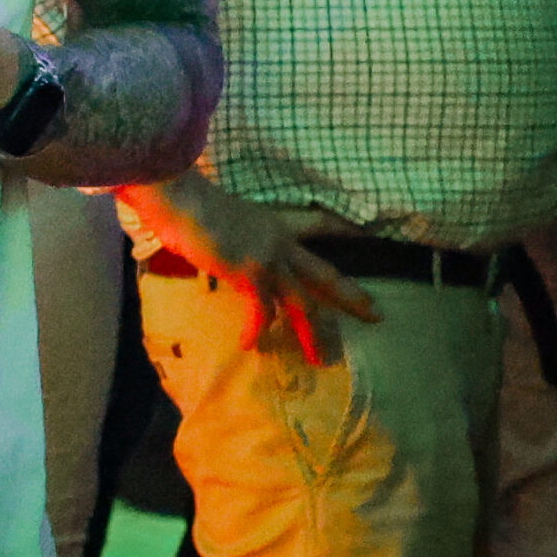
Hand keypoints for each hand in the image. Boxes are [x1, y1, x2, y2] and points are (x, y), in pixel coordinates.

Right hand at [121, 176, 379, 364]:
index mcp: (273, 222)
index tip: (367, 235)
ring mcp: (269, 258)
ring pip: (304, 303)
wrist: (180, 198)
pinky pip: (261, 313)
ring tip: (322, 358)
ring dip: (314, 333)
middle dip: (351, 295)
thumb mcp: (217, 215)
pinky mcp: (253, 275)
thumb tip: (212, 242)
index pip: (318, 222)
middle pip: (324, 272)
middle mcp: (279, 241)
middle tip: (376, 314)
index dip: (344, 229)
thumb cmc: (188, 199)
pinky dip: (255, 331)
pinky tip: (249, 345)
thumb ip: (226, 233)